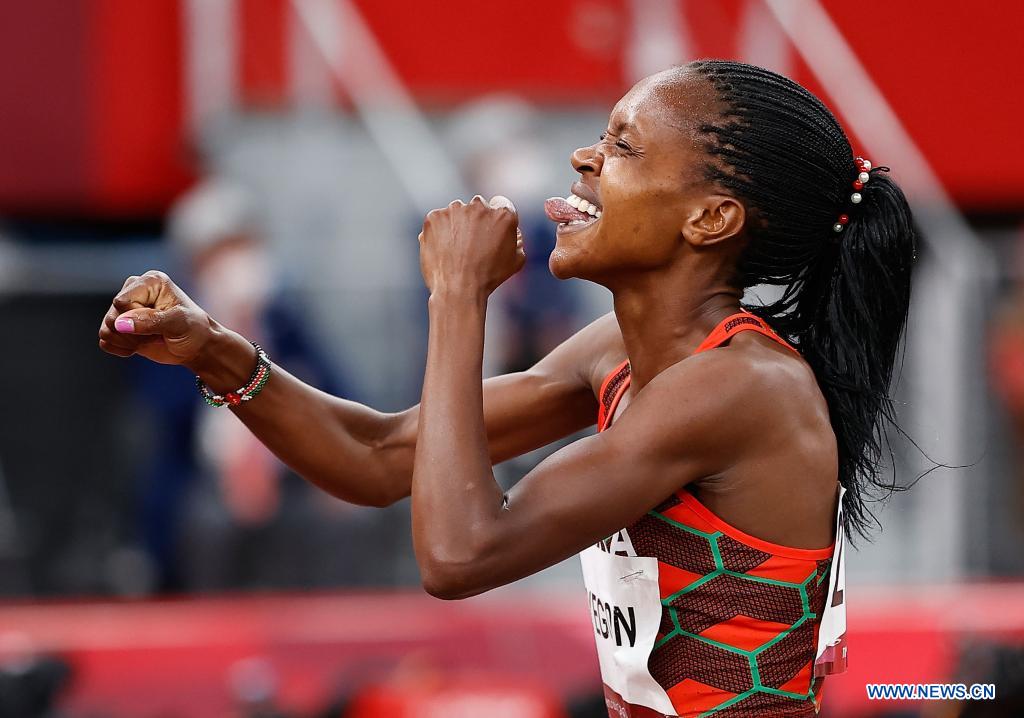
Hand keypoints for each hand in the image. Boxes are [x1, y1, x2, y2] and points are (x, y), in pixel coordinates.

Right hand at [98, 270, 213, 365]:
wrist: (197, 347)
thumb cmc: (193, 330)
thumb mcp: (179, 323)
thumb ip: (151, 321)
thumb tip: (121, 323)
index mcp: (149, 282)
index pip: (122, 301)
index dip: (137, 318)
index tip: (161, 323)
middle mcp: (133, 291)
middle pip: (112, 317)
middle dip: (135, 333)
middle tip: (158, 334)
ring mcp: (124, 309)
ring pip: (107, 330)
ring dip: (130, 341)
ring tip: (151, 338)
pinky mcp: (119, 326)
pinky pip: (105, 341)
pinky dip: (123, 348)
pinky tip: (140, 345)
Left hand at [418, 195, 525, 297]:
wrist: (458, 288)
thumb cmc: (489, 278)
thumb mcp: (516, 260)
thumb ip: (517, 239)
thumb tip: (512, 232)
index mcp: (503, 214)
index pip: (501, 203)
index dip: (495, 218)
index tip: (489, 228)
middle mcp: (479, 206)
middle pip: (477, 207)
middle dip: (476, 221)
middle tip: (472, 244)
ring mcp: (455, 210)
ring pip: (457, 213)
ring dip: (457, 225)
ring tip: (456, 251)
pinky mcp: (434, 217)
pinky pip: (438, 221)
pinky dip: (439, 232)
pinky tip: (443, 249)